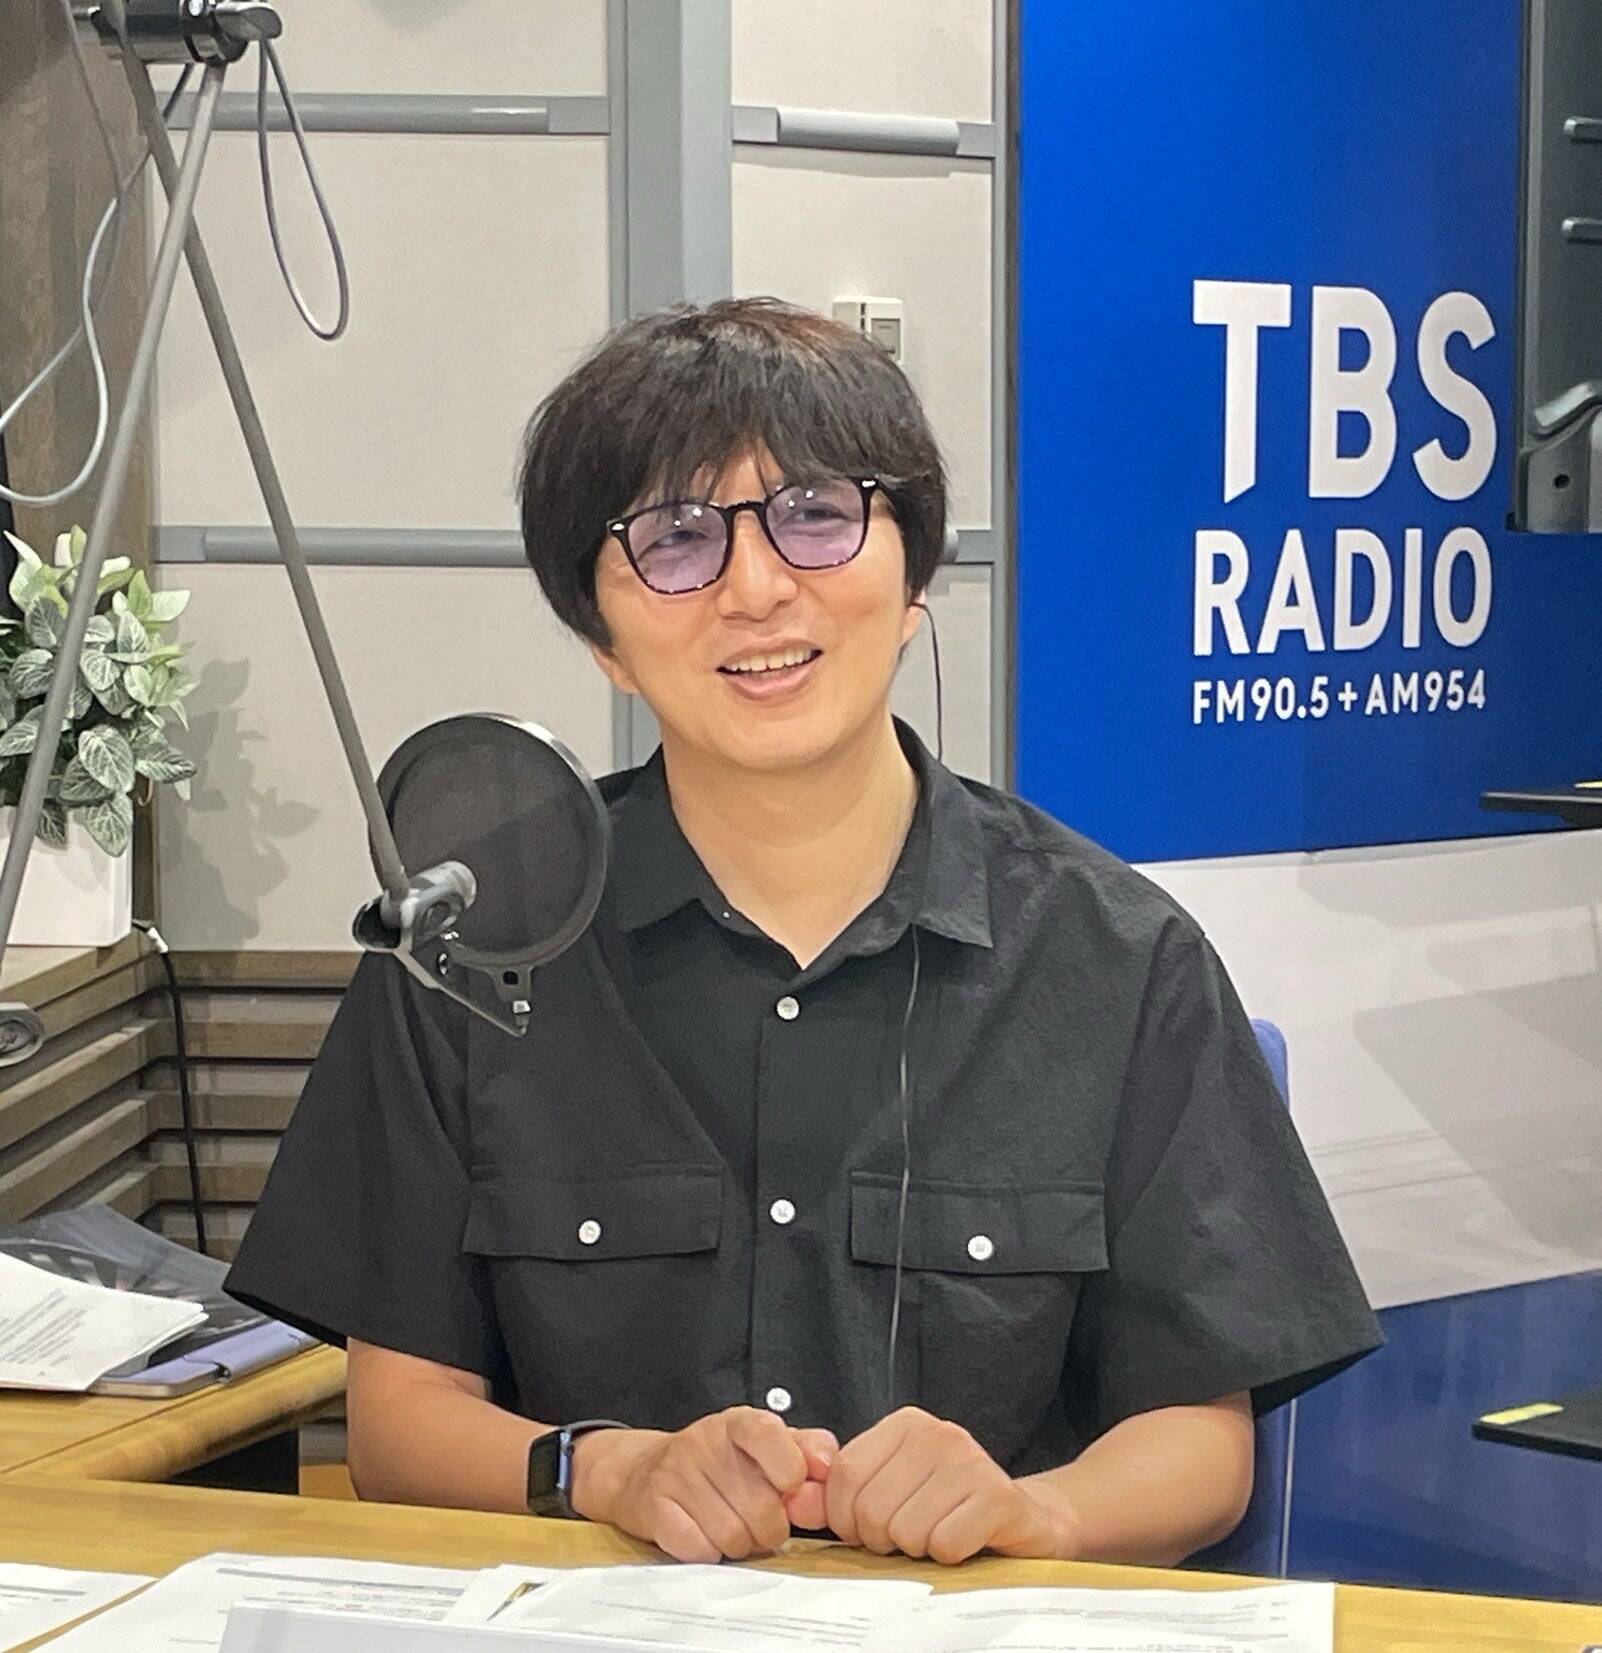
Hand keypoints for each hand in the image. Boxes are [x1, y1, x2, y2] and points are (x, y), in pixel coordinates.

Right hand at [570, 1409, 836, 1562]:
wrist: (647, 1473)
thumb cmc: (720, 1464)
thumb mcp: (766, 1445)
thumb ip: (806, 1451)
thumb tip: (828, 1470)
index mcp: (738, 1422)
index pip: (767, 1434)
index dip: (790, 1469)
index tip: (791, 1486)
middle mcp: (704, 1441)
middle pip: (762, 1508)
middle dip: (770, 1528)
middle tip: (758, 1520)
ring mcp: (676, 1474)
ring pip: (734, 1537)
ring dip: (741, 1545)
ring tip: (731, 1526)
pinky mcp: (654, 1508)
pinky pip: (700, 1550)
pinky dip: (709, 1553)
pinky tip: (704, 1535)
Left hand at [824, 1407, 1079, 1565]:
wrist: (1027, 1518)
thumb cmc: (950, 1506)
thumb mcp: (891, 1490)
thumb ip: (839, 1496)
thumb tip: (797, 1501)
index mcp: (905, 1425)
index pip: (844, 1475)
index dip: (846, 1518)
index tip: (867, 1528)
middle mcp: (938, 1433)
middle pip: (871, 1509)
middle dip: (884, 1539)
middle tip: (911, 1534)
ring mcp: (970, 1461)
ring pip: (906, 1531)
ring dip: (919, 1549)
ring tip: (940, 1533)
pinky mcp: (998, 1498)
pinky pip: (944, 1545)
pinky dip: (949, 1556)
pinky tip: (965, 1541)